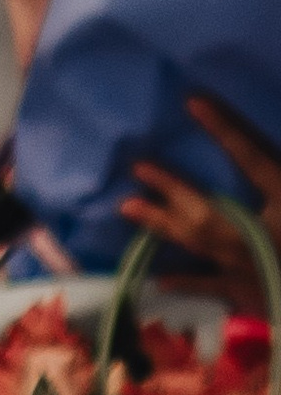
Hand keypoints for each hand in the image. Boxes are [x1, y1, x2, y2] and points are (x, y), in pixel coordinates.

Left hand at [124, 94, 280, 309]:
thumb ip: (280, 173)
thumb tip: (263, 159)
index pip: (251, 159)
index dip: (225, 131)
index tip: (193, 102)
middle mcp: (259, 234)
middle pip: (208, 207)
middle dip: (172, 187)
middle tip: (138, 167)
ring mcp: (248, 265)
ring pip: (198, 241)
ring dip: (163, 223)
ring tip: (128, 206)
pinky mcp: (247, 293)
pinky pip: (209, 286)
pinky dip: (184, 281)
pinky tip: (159, 279)